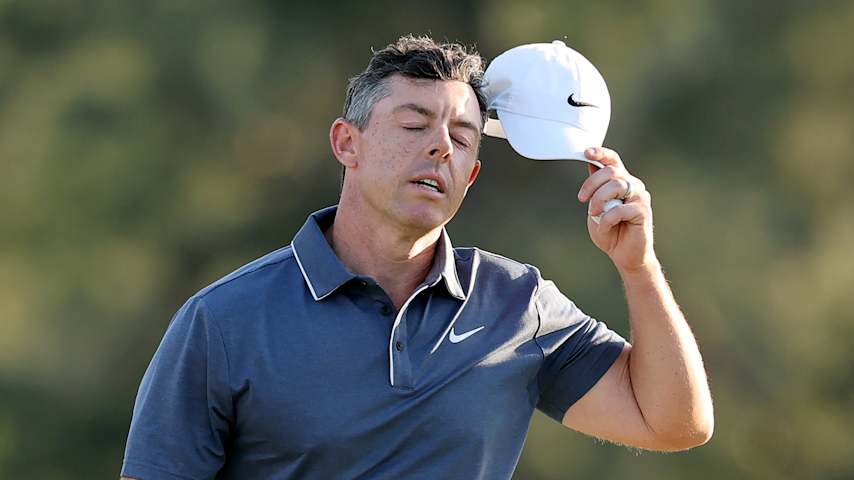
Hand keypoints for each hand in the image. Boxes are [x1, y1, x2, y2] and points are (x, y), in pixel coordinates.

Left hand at [577, 147, 655, 271]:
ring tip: (594, 214)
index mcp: (621, 182)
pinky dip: (607, 218)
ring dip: (599, 199)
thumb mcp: (596, 208)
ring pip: (617, 185)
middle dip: (591, 184)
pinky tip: (605, 226)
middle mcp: (633, 185)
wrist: (625, 256)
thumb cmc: (611, 232)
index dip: (601, 153)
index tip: (586, 152)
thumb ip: (595, 189)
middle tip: (582, 199)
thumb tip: (590, 165)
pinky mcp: (643, 212)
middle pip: (611, 171)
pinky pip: (621, 208)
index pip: (613, 160)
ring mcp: (640, 197)